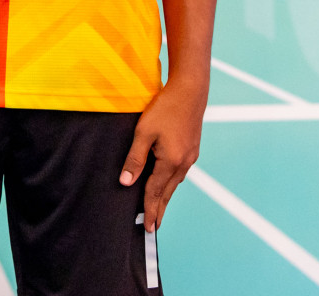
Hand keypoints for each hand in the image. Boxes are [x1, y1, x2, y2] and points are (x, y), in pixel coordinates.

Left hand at [120, 76, 206, 231]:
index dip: (149, 209)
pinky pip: (180, 173)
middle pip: (168, 192)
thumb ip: (135, 159)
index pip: (156, 192)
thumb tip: (126, 182)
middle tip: (153, 226)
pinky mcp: (192, 149)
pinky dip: (172, 183)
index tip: (147, 227)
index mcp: (171, 161)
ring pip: (175, 183)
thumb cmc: (165, 108)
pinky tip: (167, 183)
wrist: (190, 91)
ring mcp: (191, 156)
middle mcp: (184, 163)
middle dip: (159, 209)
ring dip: (166, 197)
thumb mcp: (144, 132)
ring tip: (158, 209)